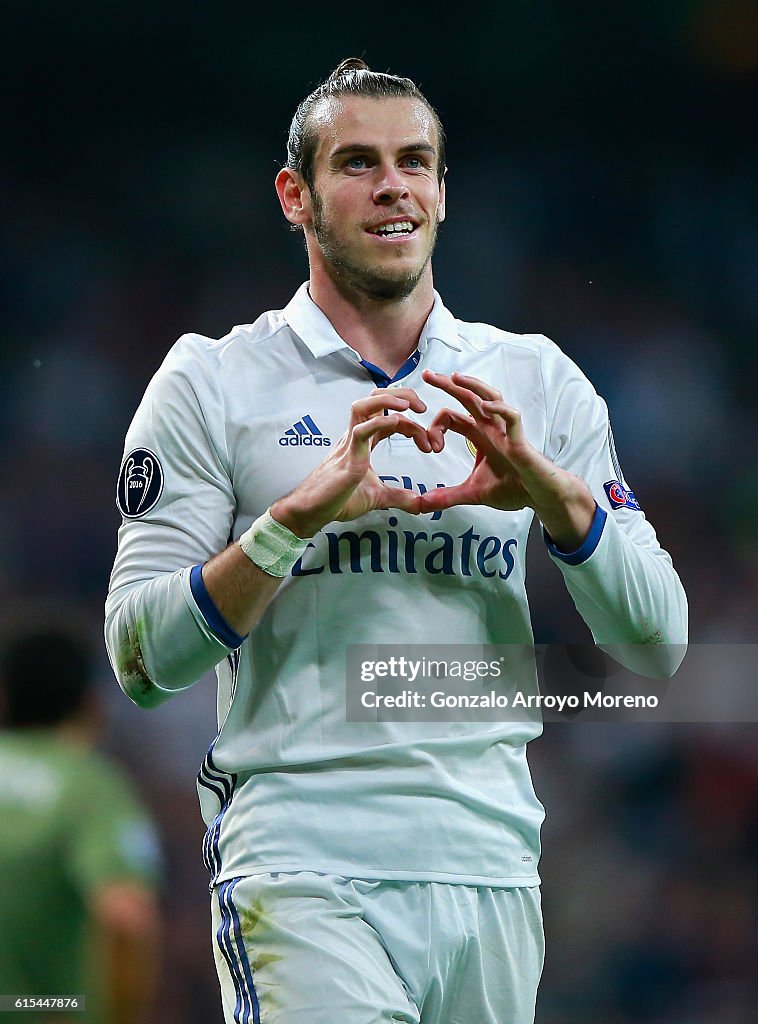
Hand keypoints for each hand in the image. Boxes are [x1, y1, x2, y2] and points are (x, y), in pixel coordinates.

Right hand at [271, 388, 430, 536]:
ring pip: (363, 405)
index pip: (388, 416)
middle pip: (375, 399)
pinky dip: (379, 422)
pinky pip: (360, 431)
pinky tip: (396, 423)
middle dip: (401, 395)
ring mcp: (350, 444)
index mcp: (363, 441)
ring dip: (388, 400)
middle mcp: (356, 436)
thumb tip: (419, 503)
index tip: (428, 441)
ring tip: (409, 406)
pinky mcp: (347, 458)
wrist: (312, 513)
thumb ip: (399, 496)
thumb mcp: (377, 497)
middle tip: (422, 407)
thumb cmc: (338, 500)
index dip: (411, 422)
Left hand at [419, 370, 595, 550]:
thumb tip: (422, 504)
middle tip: (428, 375)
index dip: (436, 426)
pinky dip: (500, 410)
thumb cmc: (514, 488)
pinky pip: (512, 418)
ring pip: (490, 398)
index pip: (452, 417)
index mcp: (479, 435)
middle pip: (468, 398)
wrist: (539, 497)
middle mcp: (491, 428)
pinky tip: (487, 407)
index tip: (430, 447)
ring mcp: (506, 432)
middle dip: (448, 385)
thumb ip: (447, 496)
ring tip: (455, 377)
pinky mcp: (520, 441)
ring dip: (473, 386)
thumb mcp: (472, 493)